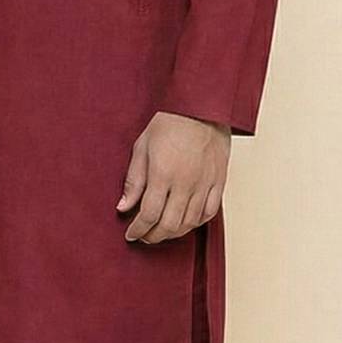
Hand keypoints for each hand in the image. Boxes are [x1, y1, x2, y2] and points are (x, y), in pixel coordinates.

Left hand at [117, 111, 229, 242]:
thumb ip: (133, 180)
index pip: (148, 214)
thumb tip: (123, 207)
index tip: (130, 234)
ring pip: (190, 223)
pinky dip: (196, 223)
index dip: (137, 229)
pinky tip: (185, 223)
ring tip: (162, 231)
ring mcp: (204, 184)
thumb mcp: (142, 147)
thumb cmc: (170, 122)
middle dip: (153, 236)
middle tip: (144, 236)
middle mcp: (185, 183)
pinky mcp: (218, 181)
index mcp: (163, 174)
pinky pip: (209, 213)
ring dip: (173, 233)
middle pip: (169, 224)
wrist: (202, 107)